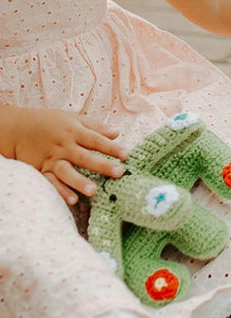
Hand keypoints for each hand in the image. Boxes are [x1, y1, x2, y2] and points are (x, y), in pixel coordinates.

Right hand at [7, 108, 128, 204]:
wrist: (17, 128)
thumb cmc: (50, 122)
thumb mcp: (73, 118)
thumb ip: (95, 127)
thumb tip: (117, 133)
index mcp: (74, 131)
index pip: (96, 140)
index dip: (111, 147)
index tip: (126, 155)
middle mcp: (64, 146)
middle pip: (84, 157)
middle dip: (102, 165)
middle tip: (119, 172)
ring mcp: (52, 159)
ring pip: (66, 171)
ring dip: (79, 181)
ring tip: (93, 191)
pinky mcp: (41, 170)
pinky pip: (50, 182)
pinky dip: (60, 191)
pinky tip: (72, 200)